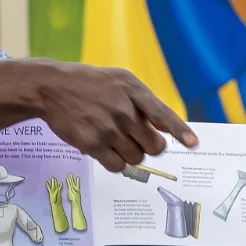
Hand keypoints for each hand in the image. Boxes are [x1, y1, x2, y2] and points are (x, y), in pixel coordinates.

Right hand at [34, 61, 197, 172]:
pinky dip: (117, 162)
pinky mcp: (92, 144)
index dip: (180, 131)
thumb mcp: (120, 80)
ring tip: (118, 141)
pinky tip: (108, 150)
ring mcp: (108, 128)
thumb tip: (165, 128)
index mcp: (132, 90)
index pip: (163, 114)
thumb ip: (143, 100)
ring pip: (137, 158)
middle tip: (138, 140)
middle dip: (150, 146)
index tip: (193, 144)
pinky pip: (117, 166)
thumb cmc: (89, 84)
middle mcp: (123, 110)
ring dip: (132, 154)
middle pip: (154, 145)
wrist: (52, 88)